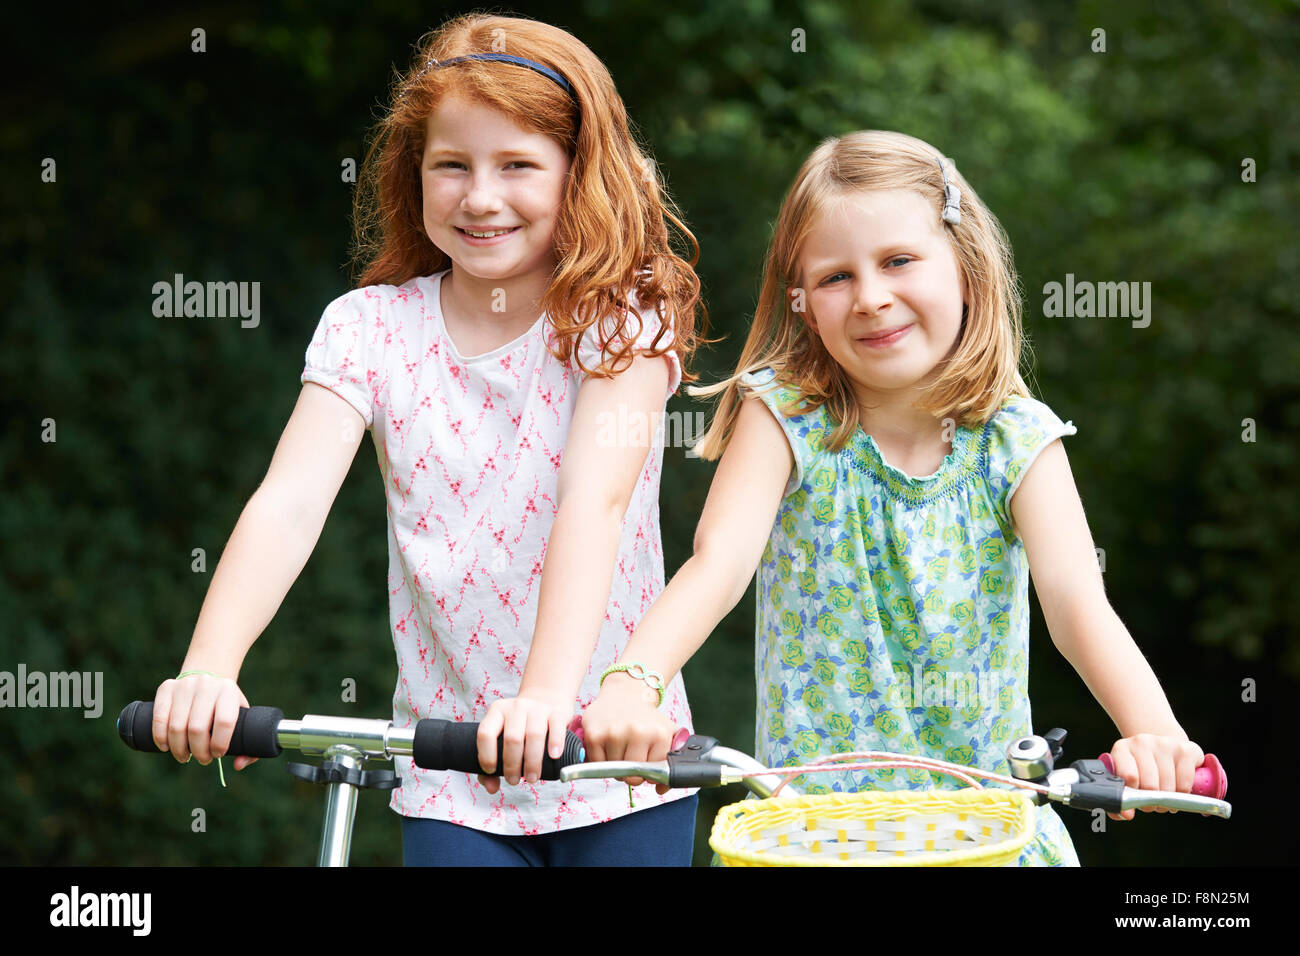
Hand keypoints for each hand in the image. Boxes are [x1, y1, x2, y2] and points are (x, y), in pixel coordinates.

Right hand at [151, 672, 258, 770]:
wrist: (207, 675)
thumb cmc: (225, 704)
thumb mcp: (241, 715)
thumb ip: (247, 742)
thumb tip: (238, 764)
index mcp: (229, 691)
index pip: (224, 722)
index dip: (219, 744)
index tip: (218, 754)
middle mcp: (207, 685)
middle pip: (197, 728)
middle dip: (198, 752)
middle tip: (202, 759)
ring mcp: (184, 685)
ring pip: (176, 727)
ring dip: (178, 749)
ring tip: (184, 756)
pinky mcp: (166, 688)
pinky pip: (159, 718)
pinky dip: (160, 737)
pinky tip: (165, 747)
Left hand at [476, 691, 572, 794]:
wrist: (546, 698)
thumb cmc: (521, 725)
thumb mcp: (501, 736)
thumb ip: (491, 763)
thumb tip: (491, 787)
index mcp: (497, 712)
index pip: (486, 733)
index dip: (486, 756)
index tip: (492, 770)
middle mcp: (516, 707)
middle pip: (512, 738)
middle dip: (512, 766)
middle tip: (514, 780)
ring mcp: (537, 708)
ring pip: (534, 735)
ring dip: (532, 762)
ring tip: (531, 778)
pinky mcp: (557, 712)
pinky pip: (556, 728)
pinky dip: (555, 744)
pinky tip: (553, 756)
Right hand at [580, 672, 676, 793]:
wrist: (625, 693)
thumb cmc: (646, 717)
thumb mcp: (667, 733)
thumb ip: (671, 762)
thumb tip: (661, 788)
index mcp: (659, 733)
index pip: (652, 773)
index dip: (648, 773)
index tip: (645, 763)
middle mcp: (637, 732)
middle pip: (632, 776)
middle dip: (631, 773)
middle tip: (630, 758)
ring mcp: (614, 733)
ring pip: (613, 772)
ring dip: (615, 767)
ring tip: (619, 749)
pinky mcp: (594, 734)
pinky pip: (596, 764)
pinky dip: (600, 761)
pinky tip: (607, 746)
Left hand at [1106, 733, 1204, 821]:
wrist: (1162, 747)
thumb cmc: (1140, 769)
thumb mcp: (1125, 780)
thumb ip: (1120, 801)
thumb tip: (1127, 815)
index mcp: (1122, 749)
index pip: (1128, 776)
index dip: (1134, 796)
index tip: (1136, 802)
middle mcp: (1142, 742)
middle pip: (1150, 785)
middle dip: (1151, 802)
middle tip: (1152, 803)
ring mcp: (1164, 743)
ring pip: (1168, 786)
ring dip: (1167, 800)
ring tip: (1163, 798)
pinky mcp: (1185, 749)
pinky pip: (1185, 783)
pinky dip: (1182, 794)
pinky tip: (1177, 791)